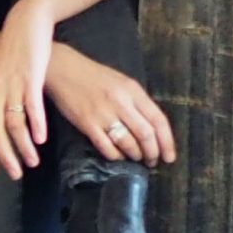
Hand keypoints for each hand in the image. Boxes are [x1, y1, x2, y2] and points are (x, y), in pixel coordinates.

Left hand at [0, 4, 55, 178]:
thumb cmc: (14, 56)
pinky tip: (41, 139)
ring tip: (33, 161)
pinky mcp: (30, 76)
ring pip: (12, 122)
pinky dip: (35, 124)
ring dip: (22, 146)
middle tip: (15, 174)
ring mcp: (10, 83)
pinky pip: (30, 105)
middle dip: (3, 156)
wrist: (25, 25)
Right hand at [44, 45, 175, 169]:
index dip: (167, 141)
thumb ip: (137, 102)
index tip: (169, 156)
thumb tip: (150, 127)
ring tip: (136, 158)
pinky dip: (115, 155)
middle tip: (152, 161)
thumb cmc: (94, 76)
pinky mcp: (86, 123)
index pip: (158, 120)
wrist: (63, 70)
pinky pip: (106, 146)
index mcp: (133, 91)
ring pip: (127, 142)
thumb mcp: (122, 82)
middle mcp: (121, 102)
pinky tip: (117, 156)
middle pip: (145, 134)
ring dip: (135, 155)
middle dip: (152, 152)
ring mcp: (103, 114)